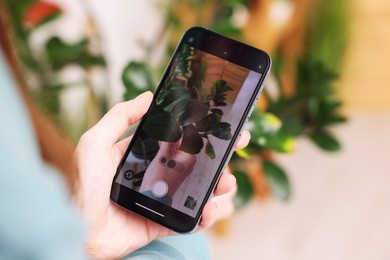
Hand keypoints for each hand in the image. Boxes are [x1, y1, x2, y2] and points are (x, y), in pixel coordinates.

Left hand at [75, 92, 249, 258]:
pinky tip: (210, 209)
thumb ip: (120, 116)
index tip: (220, 125)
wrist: (74, 229)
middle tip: (236, 148)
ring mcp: (160, 201)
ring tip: (225, 184)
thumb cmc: (80, 184)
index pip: (177, 141)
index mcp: (143, 155)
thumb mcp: (96, 142)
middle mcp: (155, 176)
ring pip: (198, 192)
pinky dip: (206, 216)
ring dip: (218, 187)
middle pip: (195, 165)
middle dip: (218, 158)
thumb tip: (148, 96)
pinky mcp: (161, 224)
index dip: (199, 133)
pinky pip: (189, 220)